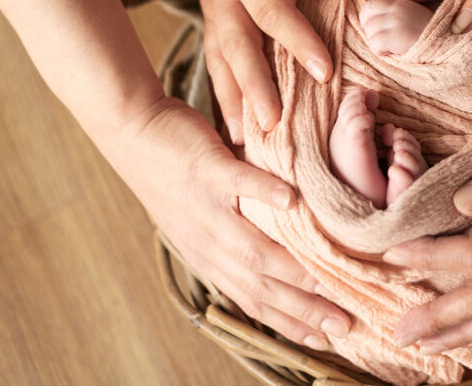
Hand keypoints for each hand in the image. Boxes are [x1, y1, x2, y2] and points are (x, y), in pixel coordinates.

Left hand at [110, 96, 351, 351]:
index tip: (323, 341)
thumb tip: (276, 254)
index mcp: (207, 254)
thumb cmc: (171, 172)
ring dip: (291, 268)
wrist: (130, 131)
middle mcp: (206, 240)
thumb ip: (233, 236)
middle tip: (342, 322)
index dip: (287, 323)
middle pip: (259, 285)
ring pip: (251, 247)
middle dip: (302, 309)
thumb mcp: (198, 218)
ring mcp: (205, 206)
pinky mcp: (203, 168)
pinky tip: (291, 200)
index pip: (252, 300)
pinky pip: (236, 183)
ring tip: (328, 278)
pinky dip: (264, 194)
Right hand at [185, 0, 343, 141]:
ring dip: (235, 102)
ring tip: (248, 141)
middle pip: (237, 46)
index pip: (272, 9)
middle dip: (255, 87)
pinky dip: (226, 97)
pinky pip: (218, 64)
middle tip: (273, 123)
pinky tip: (237, 129)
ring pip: (222, 63)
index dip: (298, 41)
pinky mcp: (214, 24)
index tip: (325, 72)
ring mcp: (212, 12)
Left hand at [360, 0, 433, 54]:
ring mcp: (395, 20)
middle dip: (370, 27)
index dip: (373, 15)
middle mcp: (396, 7)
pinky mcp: (395, 36)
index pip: (373, 1)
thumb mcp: (412, 13)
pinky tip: (393, 51)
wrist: (444, 44)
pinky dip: (381, 51)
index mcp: (400, 0)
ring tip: (392, 45)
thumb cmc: (428, 33)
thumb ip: (395, 10)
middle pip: (366, 13)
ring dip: (377, 41)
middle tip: (384, 37)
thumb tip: (372, 19)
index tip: (383, 26)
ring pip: (369, 30)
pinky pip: (374, 44)